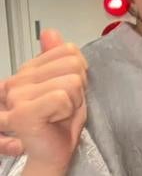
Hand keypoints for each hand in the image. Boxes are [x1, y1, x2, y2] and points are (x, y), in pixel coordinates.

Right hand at [0, 30, 87, 171]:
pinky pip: (61, 97)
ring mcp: (17, 97)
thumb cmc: (60, 122)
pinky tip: (56, 119)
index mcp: (29, 70)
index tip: (69, 89)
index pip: (68, 50)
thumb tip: (50, 32)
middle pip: (73, 64)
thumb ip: (61, 57)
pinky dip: (68, 109)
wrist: (52, 154)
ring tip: (61, 112)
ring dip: (75, 100)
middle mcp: (18, 81)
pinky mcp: (22, 113)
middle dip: (79, 86)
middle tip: (66, 104)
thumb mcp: (68, 83)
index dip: (79, 70)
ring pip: (71, 81)